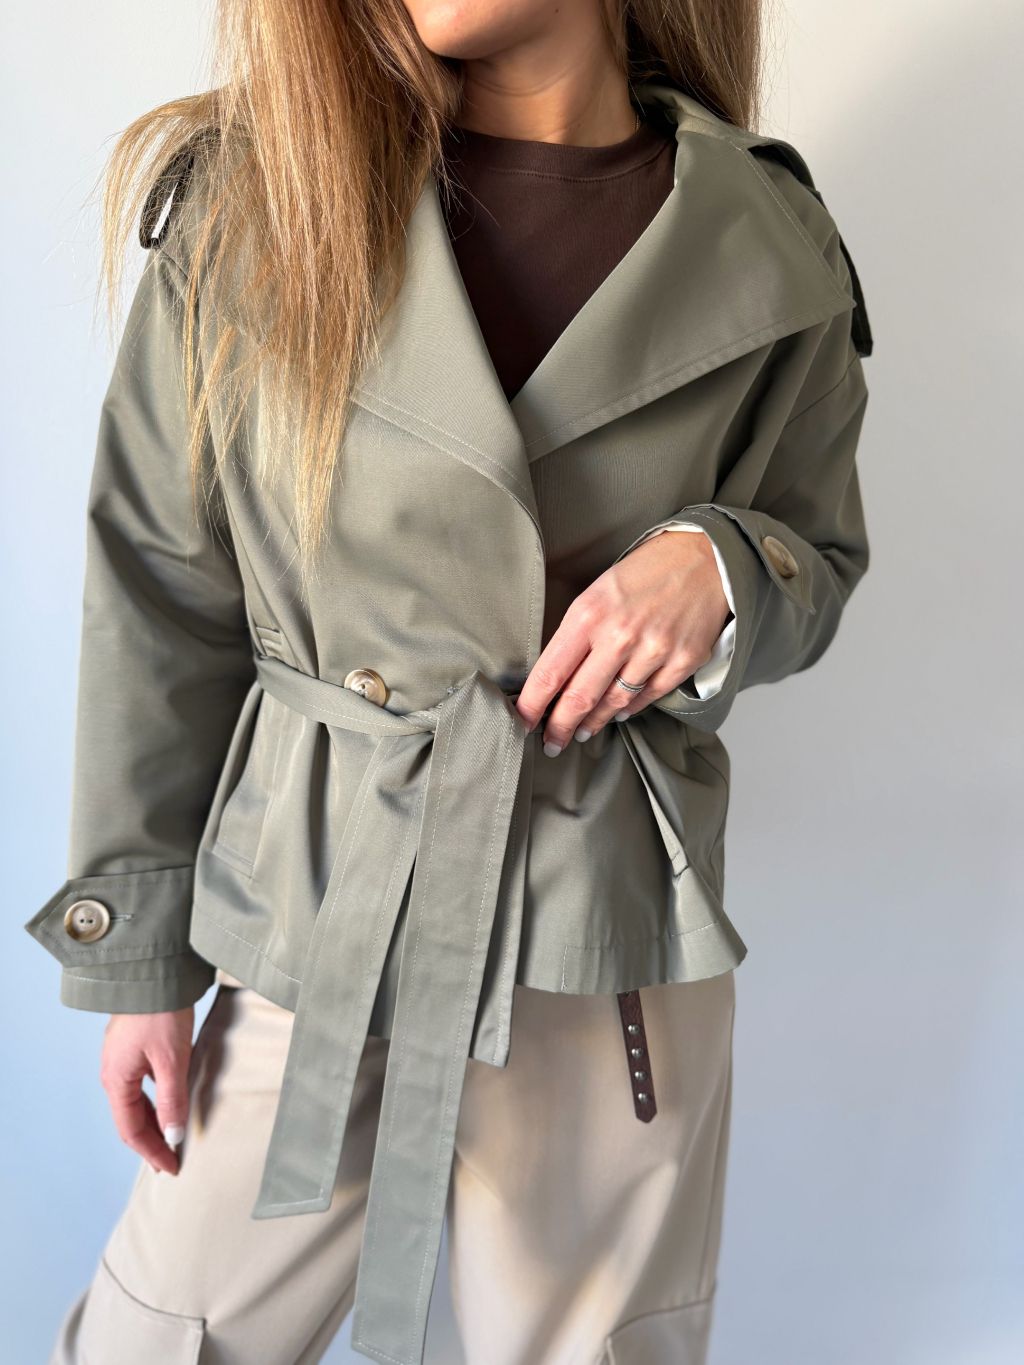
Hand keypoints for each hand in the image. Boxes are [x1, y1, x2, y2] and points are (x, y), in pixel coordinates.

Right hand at [100, 1008, 194, 1173]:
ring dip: (153, 1122)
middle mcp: (113, 1073)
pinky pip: (140, 1084)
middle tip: (171, 1162)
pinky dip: (154, 1100)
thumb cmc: (161, 1013)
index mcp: (116, 1080)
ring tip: (171, 1138)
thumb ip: (172, 1099)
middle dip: (151, 1143)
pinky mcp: (131, 1047)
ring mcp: (120, 1059)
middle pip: (130, 1119)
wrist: (153, 972)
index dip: (151, 1152)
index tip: (171, 1168)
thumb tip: (173, 1135)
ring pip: (135, 1102)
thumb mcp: (172, 1060)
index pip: (131, 1130)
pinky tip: (169, 1103)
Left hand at [515, 531, 731, 751]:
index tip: (522, 722)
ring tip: (581, 732)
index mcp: (589, 614)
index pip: (550, 672)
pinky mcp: (683, 660)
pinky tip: (618, 713)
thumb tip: (558, 676)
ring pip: (614, 702)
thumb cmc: (646, 571)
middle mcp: (620, 635)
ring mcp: (654, 650)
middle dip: (559, 727)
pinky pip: (649, 697)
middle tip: (550, 744)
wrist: (704, 557)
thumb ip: (578, 632)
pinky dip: (630, 708)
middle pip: (579, 698)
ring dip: (594, 722)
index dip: (532, 705)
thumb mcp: (598, 591)